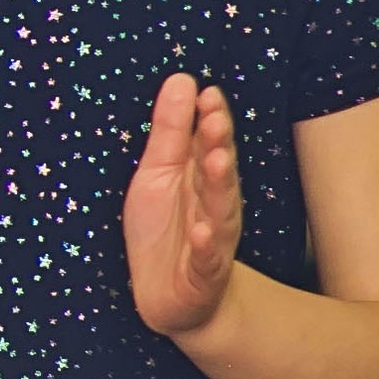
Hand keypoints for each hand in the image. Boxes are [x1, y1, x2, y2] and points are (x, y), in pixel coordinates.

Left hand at [124, 73, 242, 338]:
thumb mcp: (157, 172)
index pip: (208, 145)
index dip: (210, 120)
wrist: (172, 297)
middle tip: (215, 118)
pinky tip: (203, 232)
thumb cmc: (165, 228)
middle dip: (218, 146)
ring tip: (218, 161)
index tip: (208, 92)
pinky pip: (207, 260)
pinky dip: (207, 247)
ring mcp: (212, 241)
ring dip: (220, 187)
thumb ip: (171, 130)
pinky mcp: (202, 275)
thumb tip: (182, 80)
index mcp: (200, 180)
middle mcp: (212, 207)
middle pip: (218, 173)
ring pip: (220, 212)